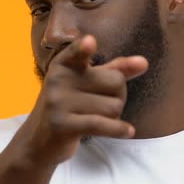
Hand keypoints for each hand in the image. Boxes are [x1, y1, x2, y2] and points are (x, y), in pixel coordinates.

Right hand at [8, 35, 147, 167]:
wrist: (39, 140)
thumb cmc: (70, 105)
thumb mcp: (88, 83)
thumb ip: (116, 70)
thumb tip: (144, 62)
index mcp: (64, 64)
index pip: (77, 52)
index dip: (83, 48)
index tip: (90, 42)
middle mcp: (58, 80)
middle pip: (116, 81)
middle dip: (119, 96)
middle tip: (102, 105)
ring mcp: (58, 103)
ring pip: (113, 106)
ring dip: (114, 116)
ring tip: (98, 118)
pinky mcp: (63, 125)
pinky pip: (101, 124)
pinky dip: (119, 129)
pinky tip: (129, 131)